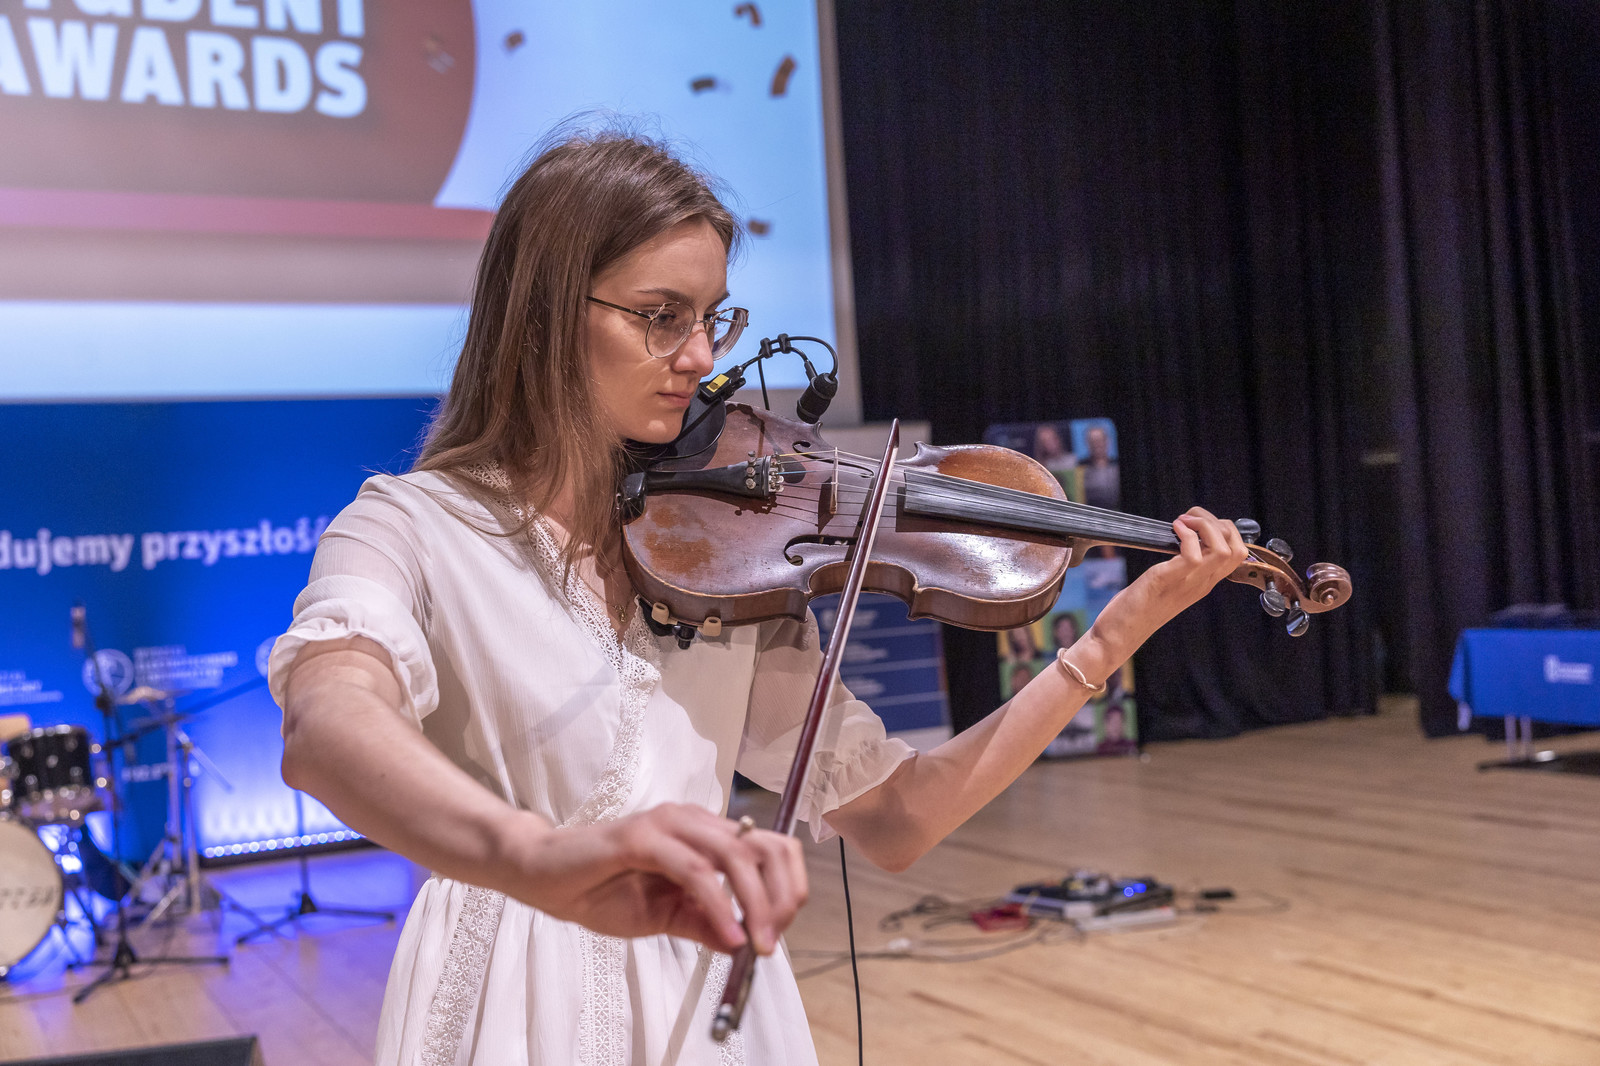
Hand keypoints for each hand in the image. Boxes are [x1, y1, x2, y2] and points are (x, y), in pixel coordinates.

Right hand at [505, 803, 807, 954]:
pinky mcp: (641, 837)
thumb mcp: (664, 917)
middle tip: (773, 941)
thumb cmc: (600, 890)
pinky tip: (726, 932)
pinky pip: (695, 871)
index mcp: (704, 834)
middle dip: (780, 895)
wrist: (544, 878)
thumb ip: (703, 923)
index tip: (779, 930)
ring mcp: (668, 824)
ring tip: (757, 944)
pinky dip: (718, 904)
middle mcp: (693, 820)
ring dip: (755, 903)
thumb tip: (745, 943)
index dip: (785, 886)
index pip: (768, 846)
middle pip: (763, 846)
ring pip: (735, 855)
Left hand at [1087, 507, 1248, 656]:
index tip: (1197, 522)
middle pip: (1237, 549)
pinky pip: (1193, 554)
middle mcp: (1202, 583)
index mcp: (1204, 582)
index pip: (1237, 554)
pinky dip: (1185, 534)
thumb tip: (1182, 538)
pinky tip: (1172, 528)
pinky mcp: (1167, 580)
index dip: (1224, 531)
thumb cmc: (1138, 606)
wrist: (1120, 633)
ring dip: (1204, 525)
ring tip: (1183, 521)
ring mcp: (1188, 583)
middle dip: (1218, 523)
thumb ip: (1180, 565)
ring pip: (1222, 550)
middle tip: (1190, 518)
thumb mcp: (1167, 582)